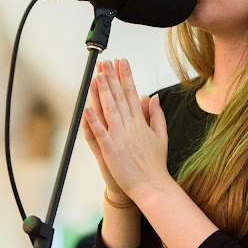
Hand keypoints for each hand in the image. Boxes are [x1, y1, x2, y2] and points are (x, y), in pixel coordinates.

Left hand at [82, 58, 169, 201]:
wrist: (152, 186)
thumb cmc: (155, 164)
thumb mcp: (161, 136)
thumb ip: (156, 115)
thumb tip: (153, 97)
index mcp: (140, 123)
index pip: (132, 93)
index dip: (126, 76)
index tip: (123, 62)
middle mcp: (130, 127)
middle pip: (119, 97)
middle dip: (112, 78)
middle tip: (106, 61)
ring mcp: (120, 138)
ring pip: (109, 110)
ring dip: (103, 92)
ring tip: (98, 76)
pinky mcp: (111, 150)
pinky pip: (100, 133)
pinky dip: (93, 121)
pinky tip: (87, 109)